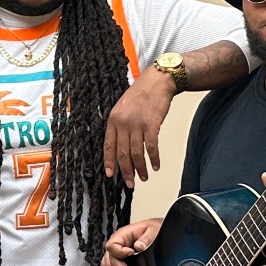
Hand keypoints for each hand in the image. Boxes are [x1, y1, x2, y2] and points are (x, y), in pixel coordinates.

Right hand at [101, 219, 162, 265]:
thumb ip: (145, 238)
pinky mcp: (120, 258)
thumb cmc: (152, 228)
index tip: (132, 254)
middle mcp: (117, 243)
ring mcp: (117, 252)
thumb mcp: (153, 230)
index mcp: (122, 235)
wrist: (154, 230)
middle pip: (110, 260)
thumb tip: (138, 247)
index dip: (120, 252)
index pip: (112, 246)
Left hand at [103, 70, 178, 187]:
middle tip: (130, 183)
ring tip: (144, 177)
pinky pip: (152, 147)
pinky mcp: (152, 125)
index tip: (110, 175)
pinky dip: (154, 159)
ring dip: (140, 169)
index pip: (108, 146)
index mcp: (113, 120)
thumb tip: (120, 146)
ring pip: (137, 154)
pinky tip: (156, 166)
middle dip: (126, 172)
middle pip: (122, 154)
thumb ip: (119, 125)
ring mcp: (137, 124)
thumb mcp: (122, 108)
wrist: (157, 82)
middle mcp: (123, 123)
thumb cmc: (140, 94)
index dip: (109, 163)